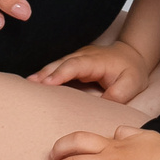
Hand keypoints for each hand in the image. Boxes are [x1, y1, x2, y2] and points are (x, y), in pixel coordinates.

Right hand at [27, 40, 150, 99]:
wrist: (132, 55)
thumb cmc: (131, 71)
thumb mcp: (131, 84)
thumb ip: (116, 95)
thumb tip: (101, 104)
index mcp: (96, 61)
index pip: (75, 66)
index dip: (61, 73)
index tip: (47, 83)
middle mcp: (83, 56)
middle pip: (61, 63)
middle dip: (45, 73)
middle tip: (30, 84)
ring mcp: (77, 57)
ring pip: (57, 64)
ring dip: (42, 74)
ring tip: (27, 84)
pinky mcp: (74, 62)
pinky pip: (58, 67)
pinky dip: (46, 74)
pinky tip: (34, 83)